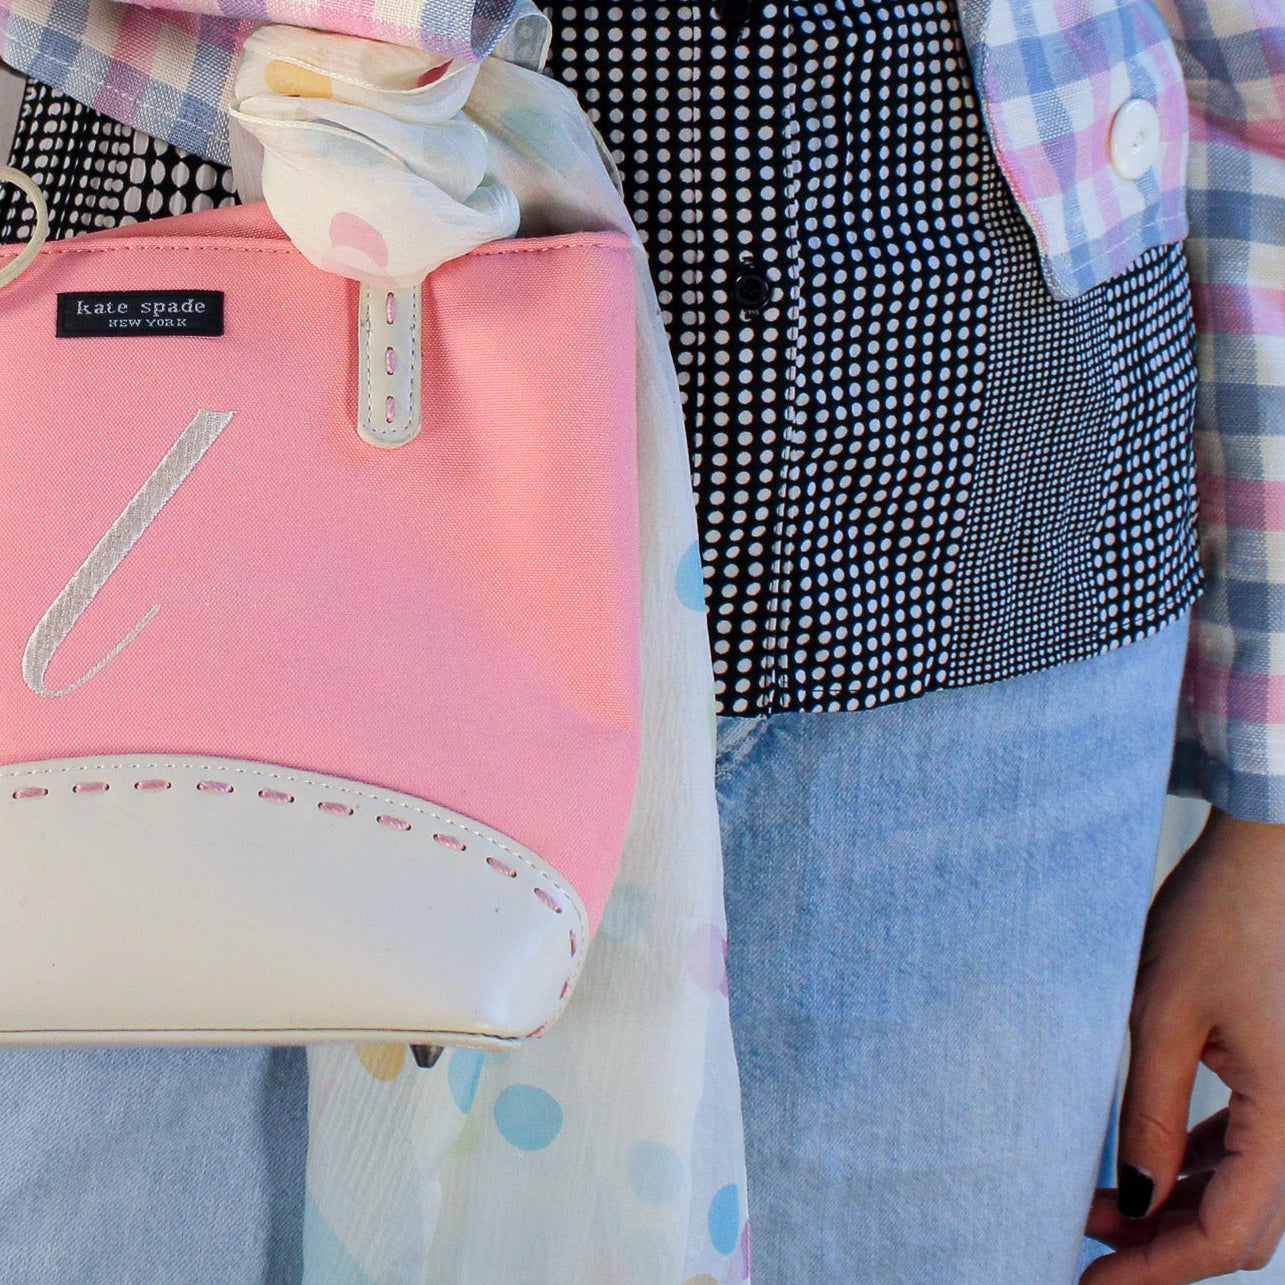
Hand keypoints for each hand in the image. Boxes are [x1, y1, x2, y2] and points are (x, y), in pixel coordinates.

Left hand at [1082, 808, 1284, 1283]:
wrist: (1264, 858)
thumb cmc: (1215, 921)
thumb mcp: (1160, 1017)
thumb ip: (1150, 1112)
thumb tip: (1132, 1195)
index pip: (1228, 1231)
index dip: (1159, 1268)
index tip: (1093, 1282)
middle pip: (1242, 1225)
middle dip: (1163, 1247)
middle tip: (1087, 1248)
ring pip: (1242, 1191)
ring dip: (1173, 1208)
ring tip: (1096, 1206)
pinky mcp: (1280, 1078)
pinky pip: (1242, 1148)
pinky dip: (1191, 1167)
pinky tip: (1141, 1166)